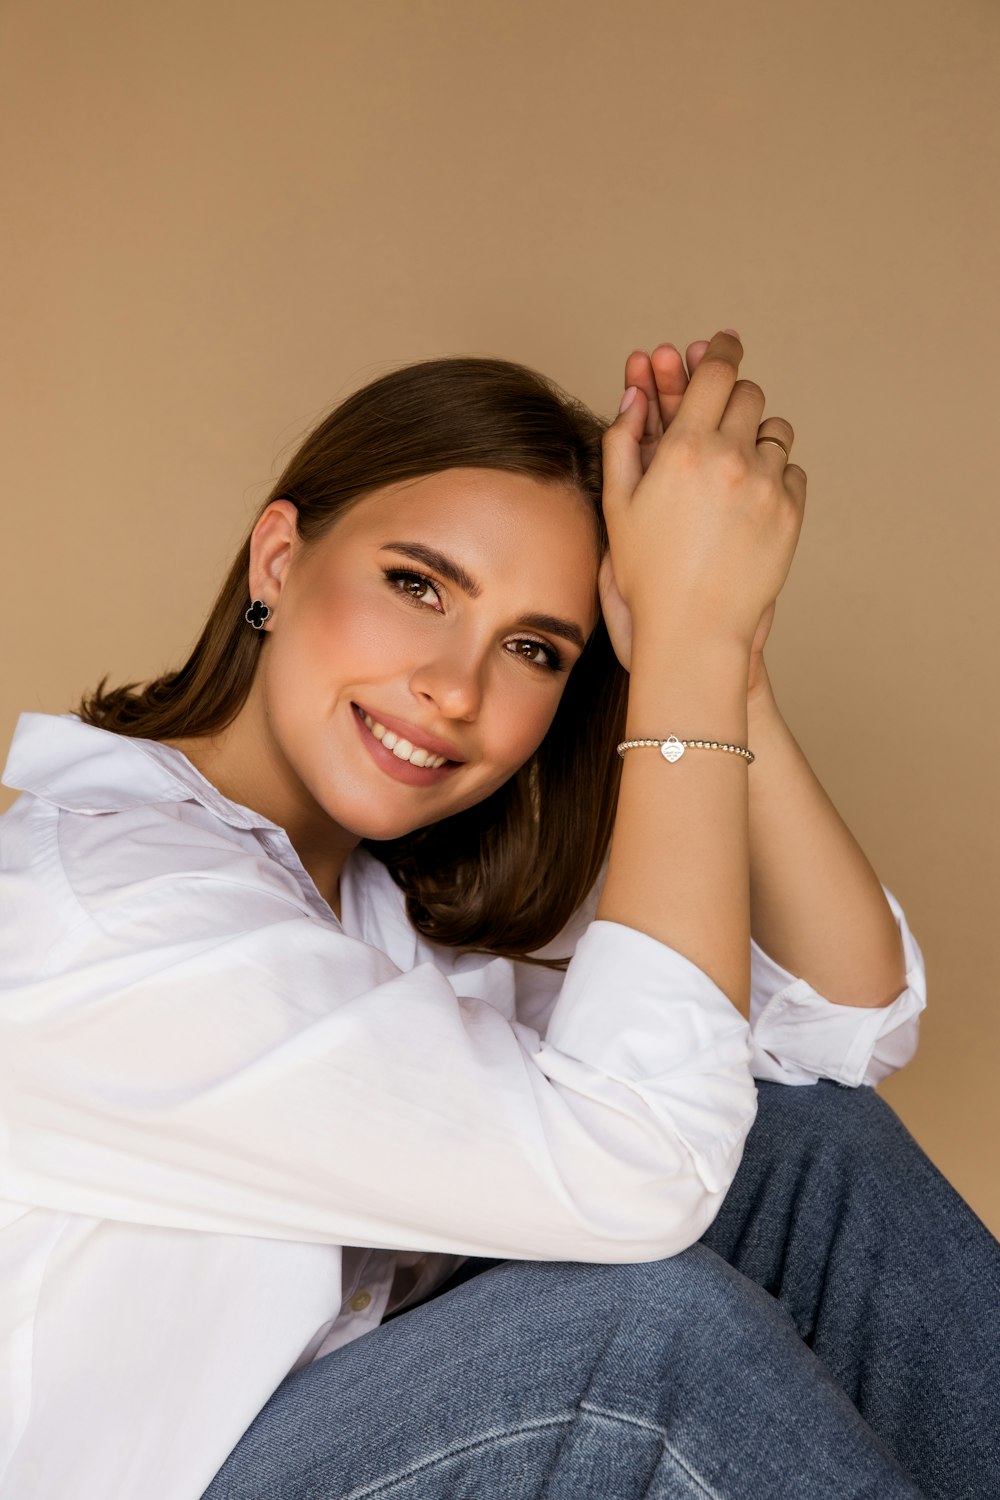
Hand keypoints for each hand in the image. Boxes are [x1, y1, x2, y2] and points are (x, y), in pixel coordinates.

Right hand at [600, 335, 797, 700]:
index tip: (721, 340)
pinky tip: (749, 495)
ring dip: (756, 434)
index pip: (714, 372)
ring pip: (775, 429)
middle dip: (731, 396)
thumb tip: (636, 395)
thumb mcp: (619, 504)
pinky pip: (791, 469)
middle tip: (718, 412)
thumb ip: (624, 441)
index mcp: (686, 449)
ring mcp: (767, 484)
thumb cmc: (647, 573)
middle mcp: (731, 458)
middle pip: (748, 394)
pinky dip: (773, 471)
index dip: (718, 349)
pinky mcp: (791, 512)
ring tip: (733, 461)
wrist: (694, 630)